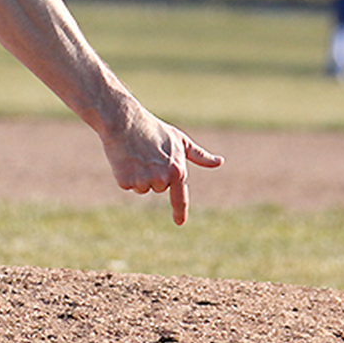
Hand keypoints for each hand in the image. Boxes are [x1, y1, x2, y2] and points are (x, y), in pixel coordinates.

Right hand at [99, 106, 223, 224]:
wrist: (124, 120)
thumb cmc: (154, 129)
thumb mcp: (180, 140)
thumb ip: (200, 156)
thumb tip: (219, 162)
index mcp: (177, 170)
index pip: (180, 197)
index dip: (179, 211)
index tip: (179, 222)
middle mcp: (161, 179)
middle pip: (158, 188)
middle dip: (153, 174)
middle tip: (148, 154)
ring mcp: (143, 181)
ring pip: (142, 187)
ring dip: (139, 175)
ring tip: (136, 155)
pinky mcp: (125, 181)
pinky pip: (128, 185)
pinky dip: (125, 174)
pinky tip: (125, 158)